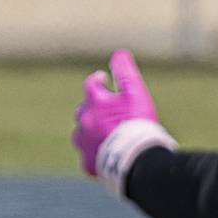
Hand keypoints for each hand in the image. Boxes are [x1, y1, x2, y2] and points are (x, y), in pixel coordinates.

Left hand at [72, 49, 175, 194]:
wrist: (135, 157)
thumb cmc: (137, 122)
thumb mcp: (135, 92)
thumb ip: (125, 71)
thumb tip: (119, 53)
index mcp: (95, 103)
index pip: (91, 85)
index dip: (98, 80)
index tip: (104, 79)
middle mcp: (84, 122)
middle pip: (83, 110)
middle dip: (92, 108)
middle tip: (105, 109)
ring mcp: (84, 144)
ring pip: (81, 134)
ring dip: (89, 131)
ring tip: (102, 133)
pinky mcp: (88, 163)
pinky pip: (87, 156)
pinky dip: (95, 153)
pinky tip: (104, 153)